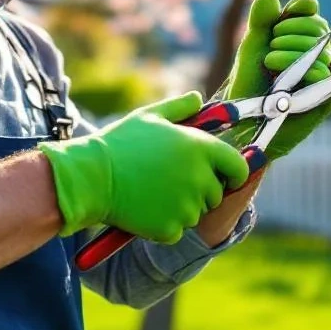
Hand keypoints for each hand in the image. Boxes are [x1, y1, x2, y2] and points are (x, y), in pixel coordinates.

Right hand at [38, 92, 248, 242]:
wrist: (91, 177)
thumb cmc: (120, 143)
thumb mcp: (151, 116)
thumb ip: (181, 107)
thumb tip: (200, 99)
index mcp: (201, 148)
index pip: (239, 167)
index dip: (235, 172)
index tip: (226, 175)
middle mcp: (200, 178)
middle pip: (217, 192)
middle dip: (202, 189)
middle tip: (172, 180)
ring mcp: (186, 206)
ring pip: (197, 213)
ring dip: (183, 206)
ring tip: (154, 191)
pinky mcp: (171, 229)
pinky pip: (178, 230)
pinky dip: (165, 224)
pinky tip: (145, 207)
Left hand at [220, 0, 330, 159]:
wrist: (246, 119)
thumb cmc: (249, 82)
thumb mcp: (251, 47)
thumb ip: (260, 20)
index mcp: (298, 34)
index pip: (309, 10)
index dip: (299, 9)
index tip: (281, 19)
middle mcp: (315, 51)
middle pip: (318, 26)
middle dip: (291, 32)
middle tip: (270, 46)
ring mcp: (323, 73)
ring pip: (322, 50)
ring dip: (293, 51)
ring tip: (269, 61)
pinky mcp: (327, 96)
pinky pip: (324, 76)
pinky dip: (306, 72)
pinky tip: (284, 76)